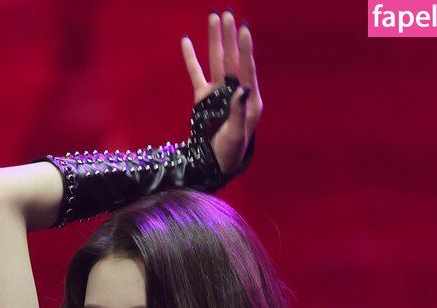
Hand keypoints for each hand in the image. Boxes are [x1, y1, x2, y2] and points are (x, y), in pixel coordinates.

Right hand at [181, 11, 261, 176]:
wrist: (214, 163)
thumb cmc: (230, 152)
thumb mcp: (237, 135)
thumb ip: (239, 112)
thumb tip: (242, 88)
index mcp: (249, 100)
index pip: (247, 69)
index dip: (246, 49)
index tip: (244, 29)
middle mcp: (236, 92)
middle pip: (232, 59)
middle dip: (230, 36)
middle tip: (227, 14)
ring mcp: (219, 92)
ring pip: (216, 61)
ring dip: (215, 39)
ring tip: (213, 17)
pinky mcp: (204, 97)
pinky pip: (196, 73)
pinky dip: (191, 58)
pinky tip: (186, 41)